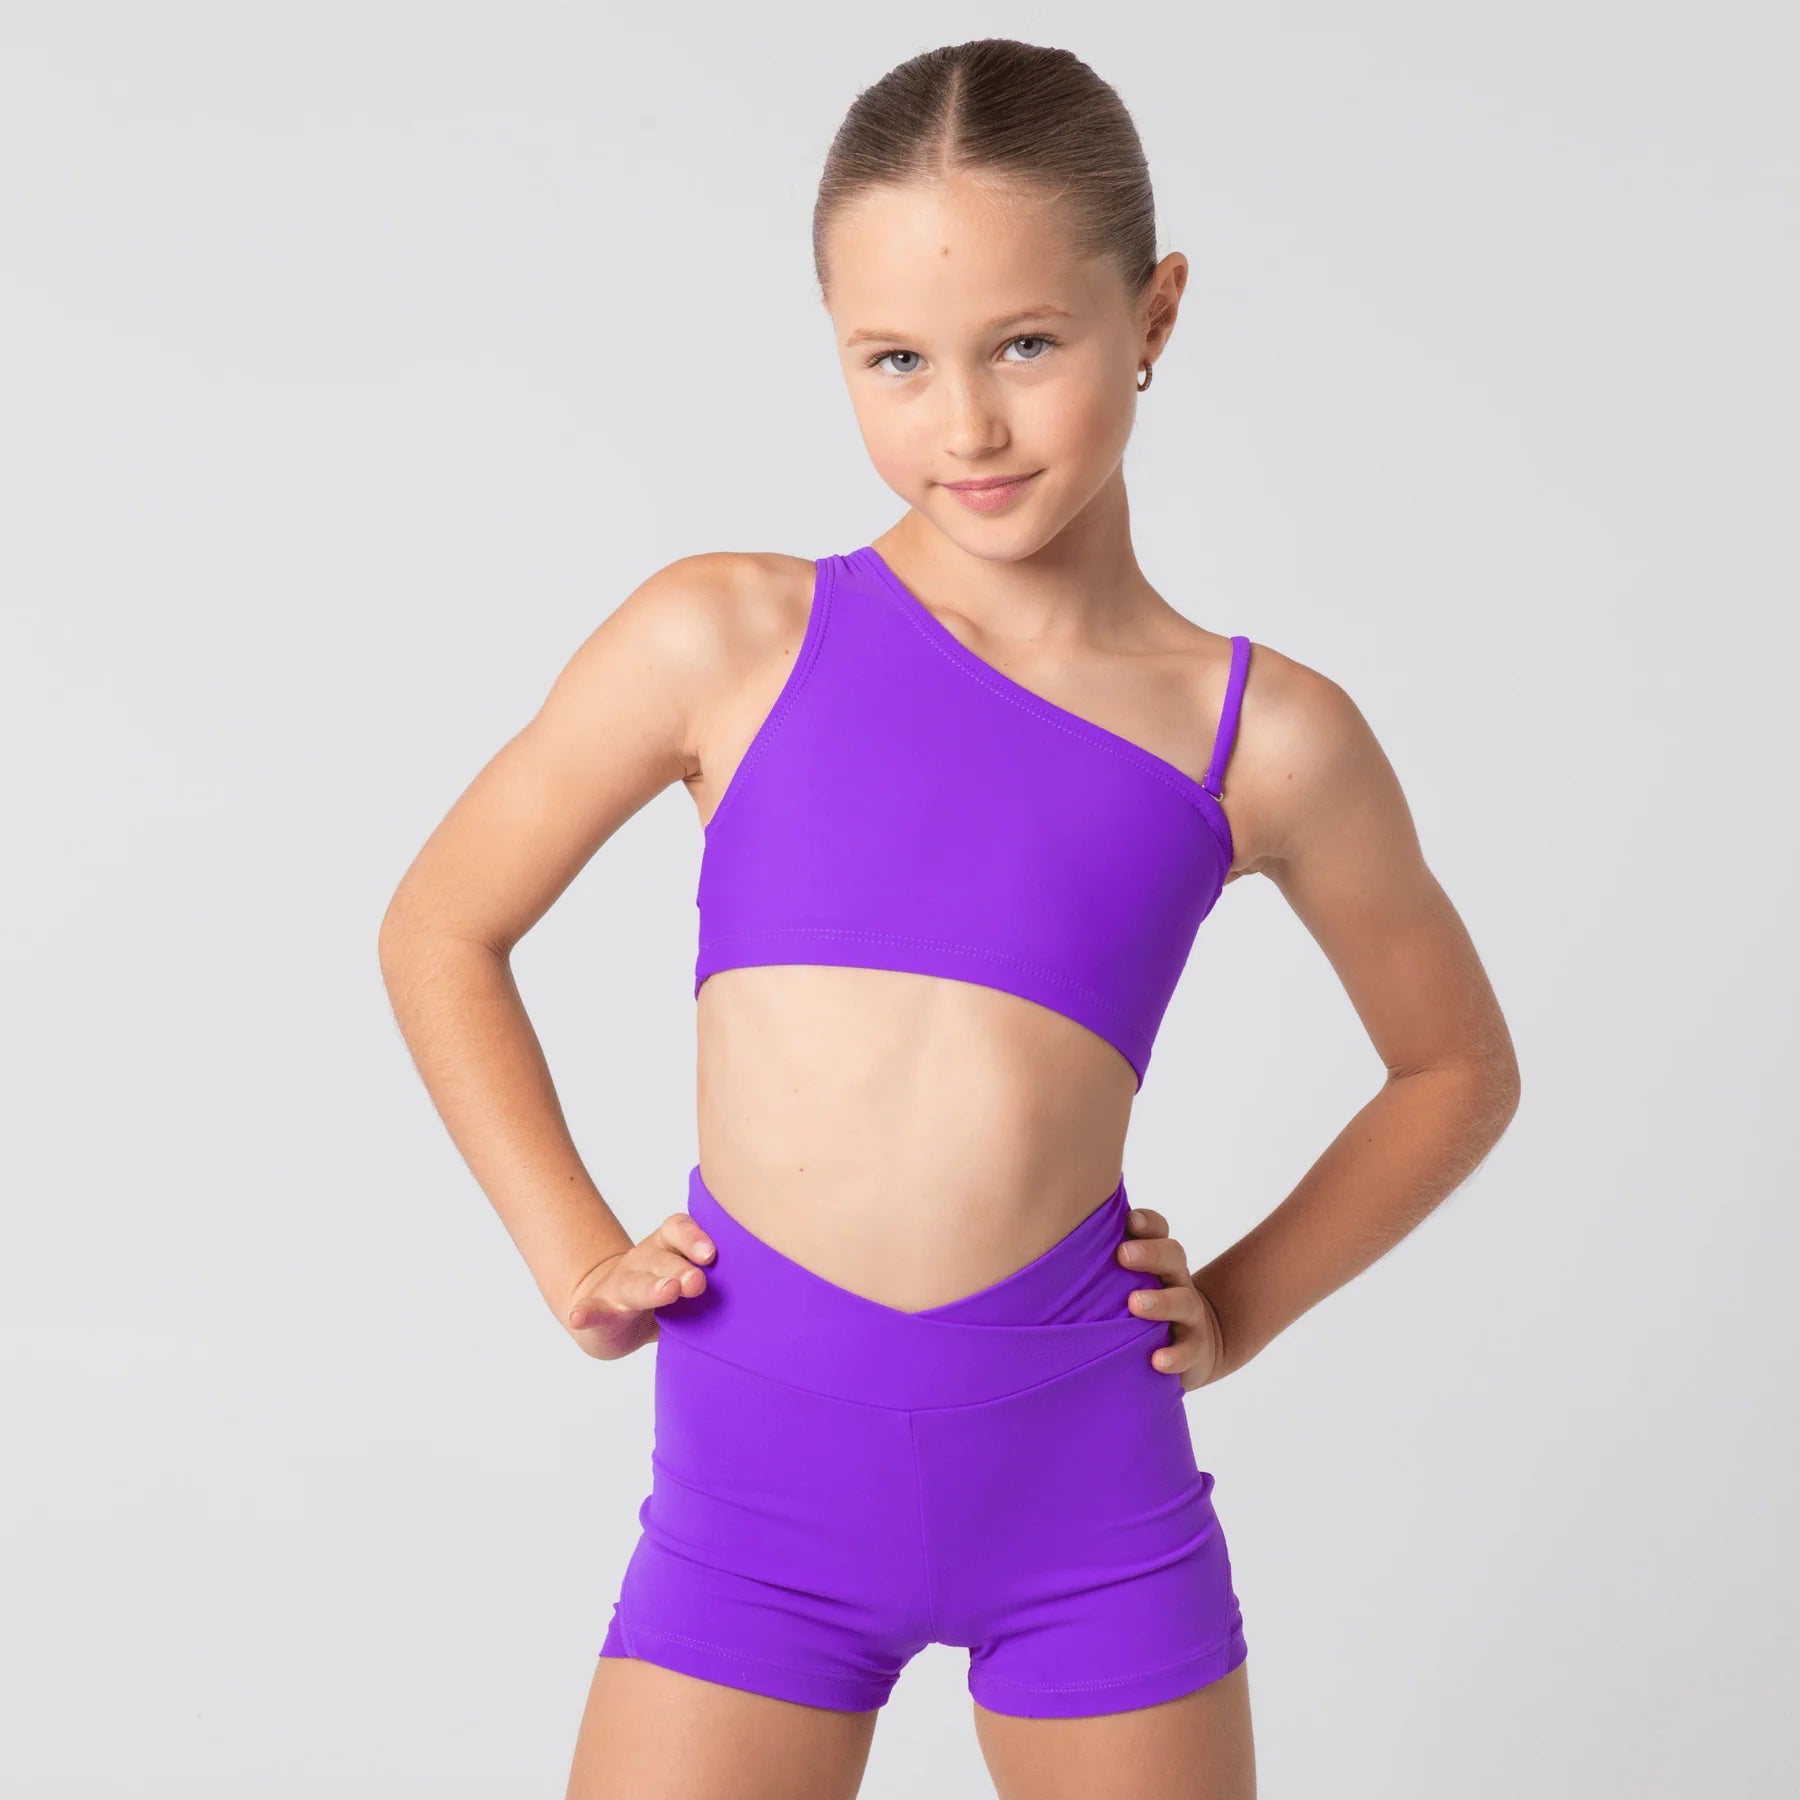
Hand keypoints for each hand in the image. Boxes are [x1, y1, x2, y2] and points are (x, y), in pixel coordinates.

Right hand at [561, 1212, 716, 1358]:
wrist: (607, 1309)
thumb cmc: (665, 1293)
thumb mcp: (689, 1282)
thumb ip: (719, 1281)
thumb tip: (773, 1294)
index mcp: (666, 1249)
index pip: (678, 1229)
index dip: (694, 1237)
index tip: (711, 1254)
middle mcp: (643, 1260)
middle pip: (662, 1258)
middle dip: (681, 1268)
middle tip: (697, 1282)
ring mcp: (619, 1285)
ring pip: (634, 1283)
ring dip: (650, 1287)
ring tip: (664, 1293)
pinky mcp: (599, 1311)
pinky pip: (592, 1310)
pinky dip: (585, 1313)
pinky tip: (580, 1316)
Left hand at [1118, 1206, 1227, 1392]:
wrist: (1194, 1344)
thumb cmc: (1146, 1304)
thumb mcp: (1128, 1280)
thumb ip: (1101, 1263)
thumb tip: (1048, 1243)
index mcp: (1158, 1259)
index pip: (1158, 1230)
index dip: (1147, 1222)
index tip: (1128, 1220)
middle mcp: (1176, 1280)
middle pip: (1173, 1255)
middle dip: (1150, 1253)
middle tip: (1124, 1255)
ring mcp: (1188, 1315)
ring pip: (1183, 1301)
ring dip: (1160, 1301)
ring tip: (1136, 1304)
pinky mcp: (1194, 1349)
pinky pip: (1189, 1351)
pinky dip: (1175, 1355)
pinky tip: (1158, 1360)